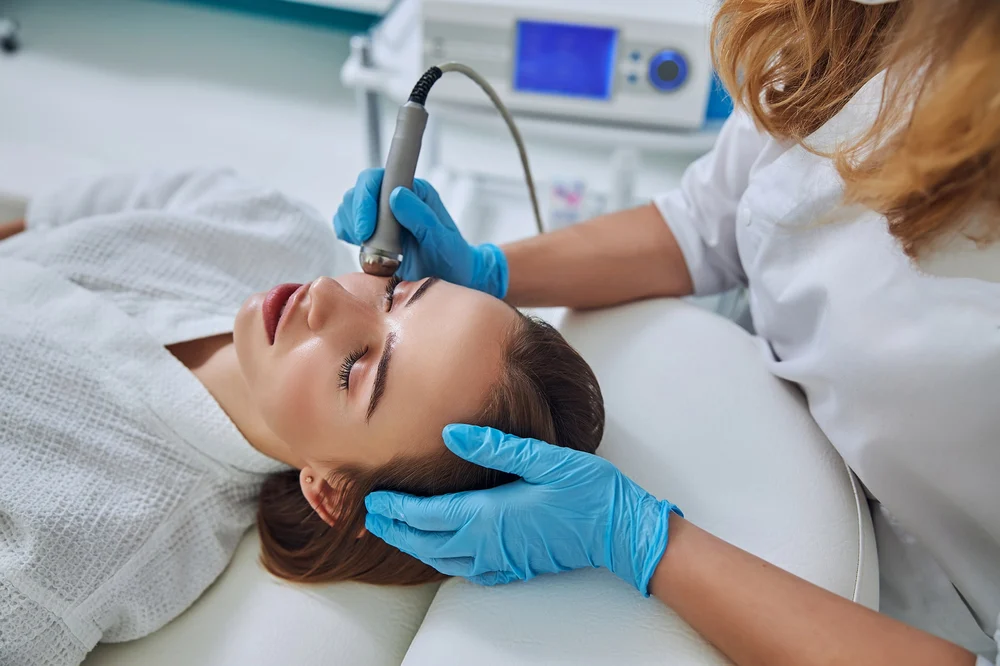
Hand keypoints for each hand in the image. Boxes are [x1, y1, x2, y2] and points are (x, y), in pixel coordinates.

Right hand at [333, 169, 508, 298]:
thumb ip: (422, 217)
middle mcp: (396, 197)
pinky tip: (360, 247)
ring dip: (351, 227)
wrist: (450, 278)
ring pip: (349, 206)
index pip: (378, 179)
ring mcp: (382, 212)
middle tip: (365, 241)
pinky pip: (346, 223)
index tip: (367, 230)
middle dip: (356, 216)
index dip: (366, 199)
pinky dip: (346, 233)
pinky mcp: (371, 229)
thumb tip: (396, 195)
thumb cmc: (451, 259)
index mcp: (414, 191)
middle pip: (359, 191)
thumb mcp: (443, 241)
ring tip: (367, 247)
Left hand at [364, 425, 681, 594]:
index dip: (395, 508)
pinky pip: (466, 569)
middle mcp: (487, 544)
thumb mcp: (545, 458)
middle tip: (371, 514)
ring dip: (413, 544)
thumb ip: (495, 446)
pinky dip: (443, 559)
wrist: (621, 532)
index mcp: (488, 516)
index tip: (372, 498)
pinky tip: (441, 549)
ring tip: (395, 529)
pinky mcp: (513, 567)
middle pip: (425, 541)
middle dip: (395, 528)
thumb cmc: (588, 492)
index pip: (425, 515)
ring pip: (441, 559)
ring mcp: (500, 560)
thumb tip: (450, 433)